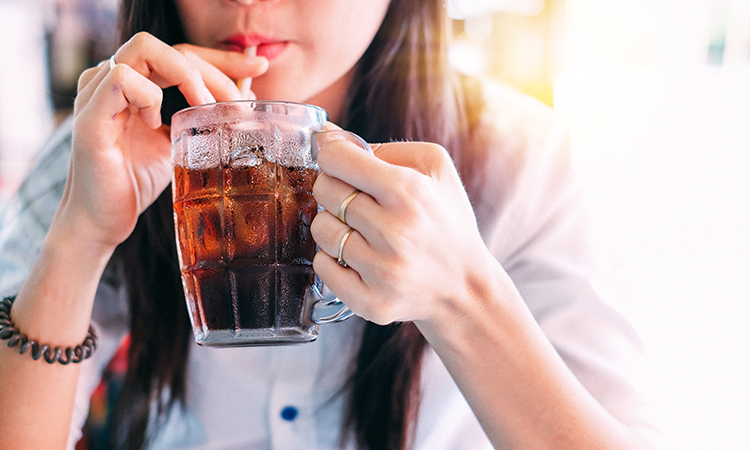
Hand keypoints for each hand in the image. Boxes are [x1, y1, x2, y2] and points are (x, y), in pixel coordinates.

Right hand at [60, 32, 267, 250]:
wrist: (102, 222)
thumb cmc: (136, 182)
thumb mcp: (181, 143)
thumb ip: (202, 117)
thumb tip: (245, 97)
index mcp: (134, 83)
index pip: (181, 53)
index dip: (221, 58)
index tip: (258, 67)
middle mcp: (111, 80)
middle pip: (169, 47)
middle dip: (214, 68)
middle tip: (238, 102)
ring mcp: (97, 95)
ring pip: (144, 49)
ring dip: (185, 75)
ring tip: (202, 109)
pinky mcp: (90, 118)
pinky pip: (120, 79)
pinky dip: (148, 96)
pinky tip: (155, 124)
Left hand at [311, 132, 492, 325]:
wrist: (466, 286)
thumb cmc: (446, 221)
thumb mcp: (435, 168)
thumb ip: (382, 148)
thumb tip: (327, 137)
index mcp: (410, 192)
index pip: (337, 159)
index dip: (333, 156)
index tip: (341, 162)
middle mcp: (395, 232)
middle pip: (325, 191)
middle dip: (334, 188)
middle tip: (356, 199)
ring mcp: (382, 271)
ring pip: (321, 229)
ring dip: (333, 225)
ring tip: (360, 230)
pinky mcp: (371, 302)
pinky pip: (322, 267)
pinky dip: (332, 259)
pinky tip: (357, 257)